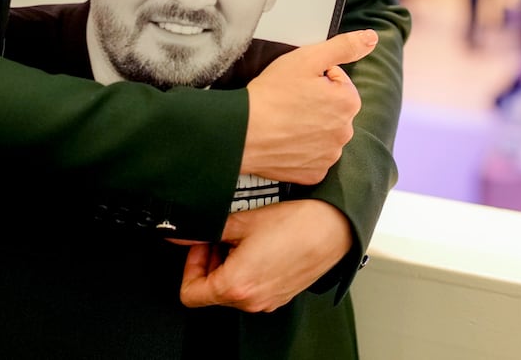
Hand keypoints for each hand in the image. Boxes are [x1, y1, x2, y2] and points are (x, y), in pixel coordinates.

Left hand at [179, 200, 352, 312]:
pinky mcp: (281, 296)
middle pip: (212, 292)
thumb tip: (187, 232)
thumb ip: (210, 229)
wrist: (333, 227)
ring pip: (233, 290)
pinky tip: (261, 246)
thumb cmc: (297, 224)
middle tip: (222, 236)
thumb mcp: (244, 220)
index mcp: (236, 286)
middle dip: (211, 262)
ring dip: (230, 266)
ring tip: (244, 238)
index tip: (201, 246)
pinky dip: (249, 271)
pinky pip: (254, 289)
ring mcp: (268, 301)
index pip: (190, 293)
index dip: (190, 266)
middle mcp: (251, 300)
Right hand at [241, 29, 376, 184]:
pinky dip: (302, 149)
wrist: (243, 132)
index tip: (297, 83)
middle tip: (289, 100)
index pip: (337, 81)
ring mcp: (329, 155)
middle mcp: (345, 132)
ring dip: (310, 126)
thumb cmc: (272, 94)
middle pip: (333, 108)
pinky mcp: (313, 173)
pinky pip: (313, 157)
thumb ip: (344, 47)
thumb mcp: (308, 58)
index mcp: (348, 102)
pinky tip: (285, 140)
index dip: (316, 77)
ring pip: (324, 133)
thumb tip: (371, 38)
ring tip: (285, 120)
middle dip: (316, 102)